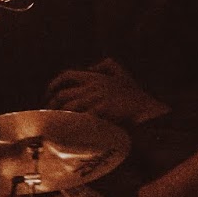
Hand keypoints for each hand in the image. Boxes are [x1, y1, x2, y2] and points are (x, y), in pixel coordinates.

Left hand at [45, 58, 168, 125]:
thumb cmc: (136, 96)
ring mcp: (97, 99)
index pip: (66, 75)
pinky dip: (72, 124)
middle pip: (63, 94)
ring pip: (69, 106)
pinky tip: (68, 131)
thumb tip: (89, 66)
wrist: (149, 112)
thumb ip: (106, 65)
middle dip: (51, 105)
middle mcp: (93, 86)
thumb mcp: (122, 73)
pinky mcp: (102, 111)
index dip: (53, 85)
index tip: (48, 95)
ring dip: (60, 117)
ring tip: (55, 126)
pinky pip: (80, 117)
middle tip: (48, 116)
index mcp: (95, 77)